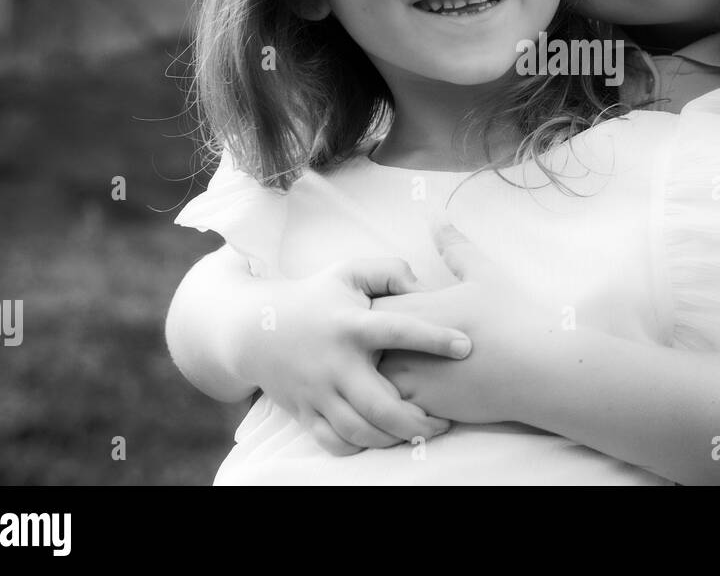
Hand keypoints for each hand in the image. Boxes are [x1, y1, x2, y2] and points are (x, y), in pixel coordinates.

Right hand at [233, 256, 472, 454]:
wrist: (254, 329)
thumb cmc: (316, 297)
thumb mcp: (349, 272)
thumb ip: (390, 271)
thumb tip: (426, 287)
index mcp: (351, 324)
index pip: (397, 331)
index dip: (433, 338)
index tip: (466, 344)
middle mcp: (334, 362)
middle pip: (379, 404)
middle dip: (417, 420)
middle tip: (445, 421)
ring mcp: (317, 392)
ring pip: (360, 430)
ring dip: (395, 438)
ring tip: (422, 432)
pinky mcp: (304, 412)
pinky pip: (335, 443)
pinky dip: (362, 447)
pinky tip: (384, 438)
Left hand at [376, 225, 559, 424]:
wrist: (534, 368)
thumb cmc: (511, 317)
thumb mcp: (482, 273)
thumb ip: (454, 246)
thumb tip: (438, 218)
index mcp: (412, 308)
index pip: (369, 307)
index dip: (378, 310)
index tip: (395, 313)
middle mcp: (401, 344)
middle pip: (363, 345)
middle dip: (371, 345)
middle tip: (385, 345)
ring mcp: (408, 378)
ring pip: (370, 380)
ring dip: (379, 376)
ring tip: (398, 373)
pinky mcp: (420, 406)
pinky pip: (389, 408)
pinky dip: (394, 403)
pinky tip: (413, 398)